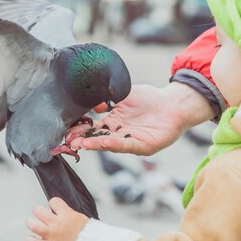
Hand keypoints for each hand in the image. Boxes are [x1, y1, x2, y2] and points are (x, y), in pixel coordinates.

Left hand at [25, 197, 88, 240]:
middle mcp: (57, 224)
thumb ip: (68, 213)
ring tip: (31, 223)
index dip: (53, 203)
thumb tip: (59, 210)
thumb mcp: (80, 218)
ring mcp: (52, 235)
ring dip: (30, 223)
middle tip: (39, 213)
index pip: (53, 201)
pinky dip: (29, 240)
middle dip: (37, 210)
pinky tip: (30, 238)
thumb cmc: (87, 235)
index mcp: (66, 215)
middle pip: (38, 211)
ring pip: (33, 225)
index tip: (54, 208)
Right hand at [66, 83, 214, 155]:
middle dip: (83, 141)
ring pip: (111, 144)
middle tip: (69, 141)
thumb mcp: (124, 95)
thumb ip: (108, 98)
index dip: (80, 130)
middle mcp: (120, 135)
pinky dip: (116, 144)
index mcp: (113, 124)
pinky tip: (105, 142)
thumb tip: (94, 103)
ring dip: (96, 145)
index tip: (66, 130)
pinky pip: (128, 145)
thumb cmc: (149, 99)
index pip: (92, 129)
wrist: (174, 103)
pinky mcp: (145, 146)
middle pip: (98, 139)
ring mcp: (131, 141)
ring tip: (82, 144)